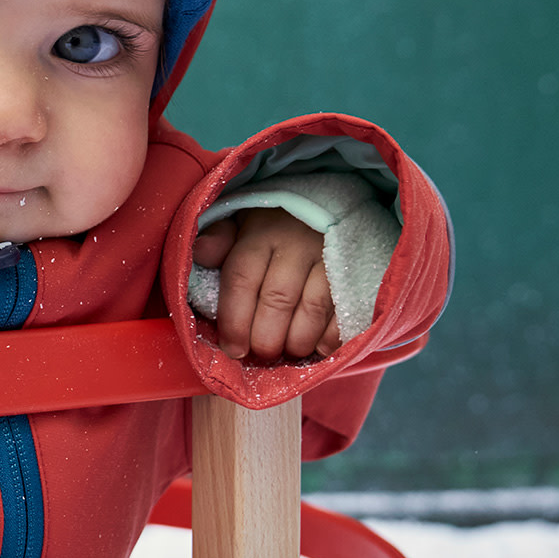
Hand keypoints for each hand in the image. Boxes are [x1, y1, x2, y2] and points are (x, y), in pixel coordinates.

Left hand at [191, 208, 339, 360]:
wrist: (332, 203)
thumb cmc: (277, 224)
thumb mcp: (243, 222)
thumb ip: (220, 240)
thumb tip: (200, 252)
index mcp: (261, 233)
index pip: (241, 278)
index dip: (234, 320)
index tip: (233, 349)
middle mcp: (296, 243)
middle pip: (277, 298)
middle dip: (266, 337)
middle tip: (262, 354)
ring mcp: (331, 256)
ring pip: (313, 308)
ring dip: (298, 340)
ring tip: (288, 352)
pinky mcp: (357, 270)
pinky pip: (345, 311)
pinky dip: (331, 337)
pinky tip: (319, 348)